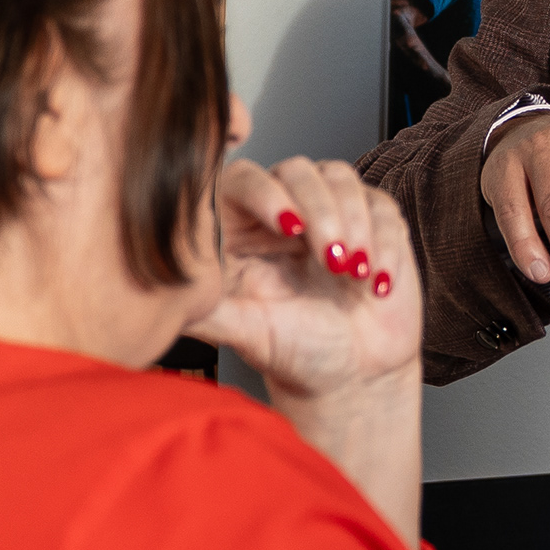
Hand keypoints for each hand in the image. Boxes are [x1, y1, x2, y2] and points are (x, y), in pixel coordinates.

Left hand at [184, 156, 418, 403]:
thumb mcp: (247, 333)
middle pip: (298, 171)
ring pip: (340, 178)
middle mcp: (283, 213)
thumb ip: (208, 312)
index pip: (243, 181)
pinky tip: (377, 283)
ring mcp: (330, 211)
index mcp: (240, 230)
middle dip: (320, 211)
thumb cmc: (295, 355)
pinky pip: (381, 207)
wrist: (353, 378)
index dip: (265, 193)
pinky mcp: (374, 220)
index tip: (288, 226)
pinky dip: (384, 244)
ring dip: (353, 221)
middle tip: (332, 260)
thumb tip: (166, 298)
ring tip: (355, 272)